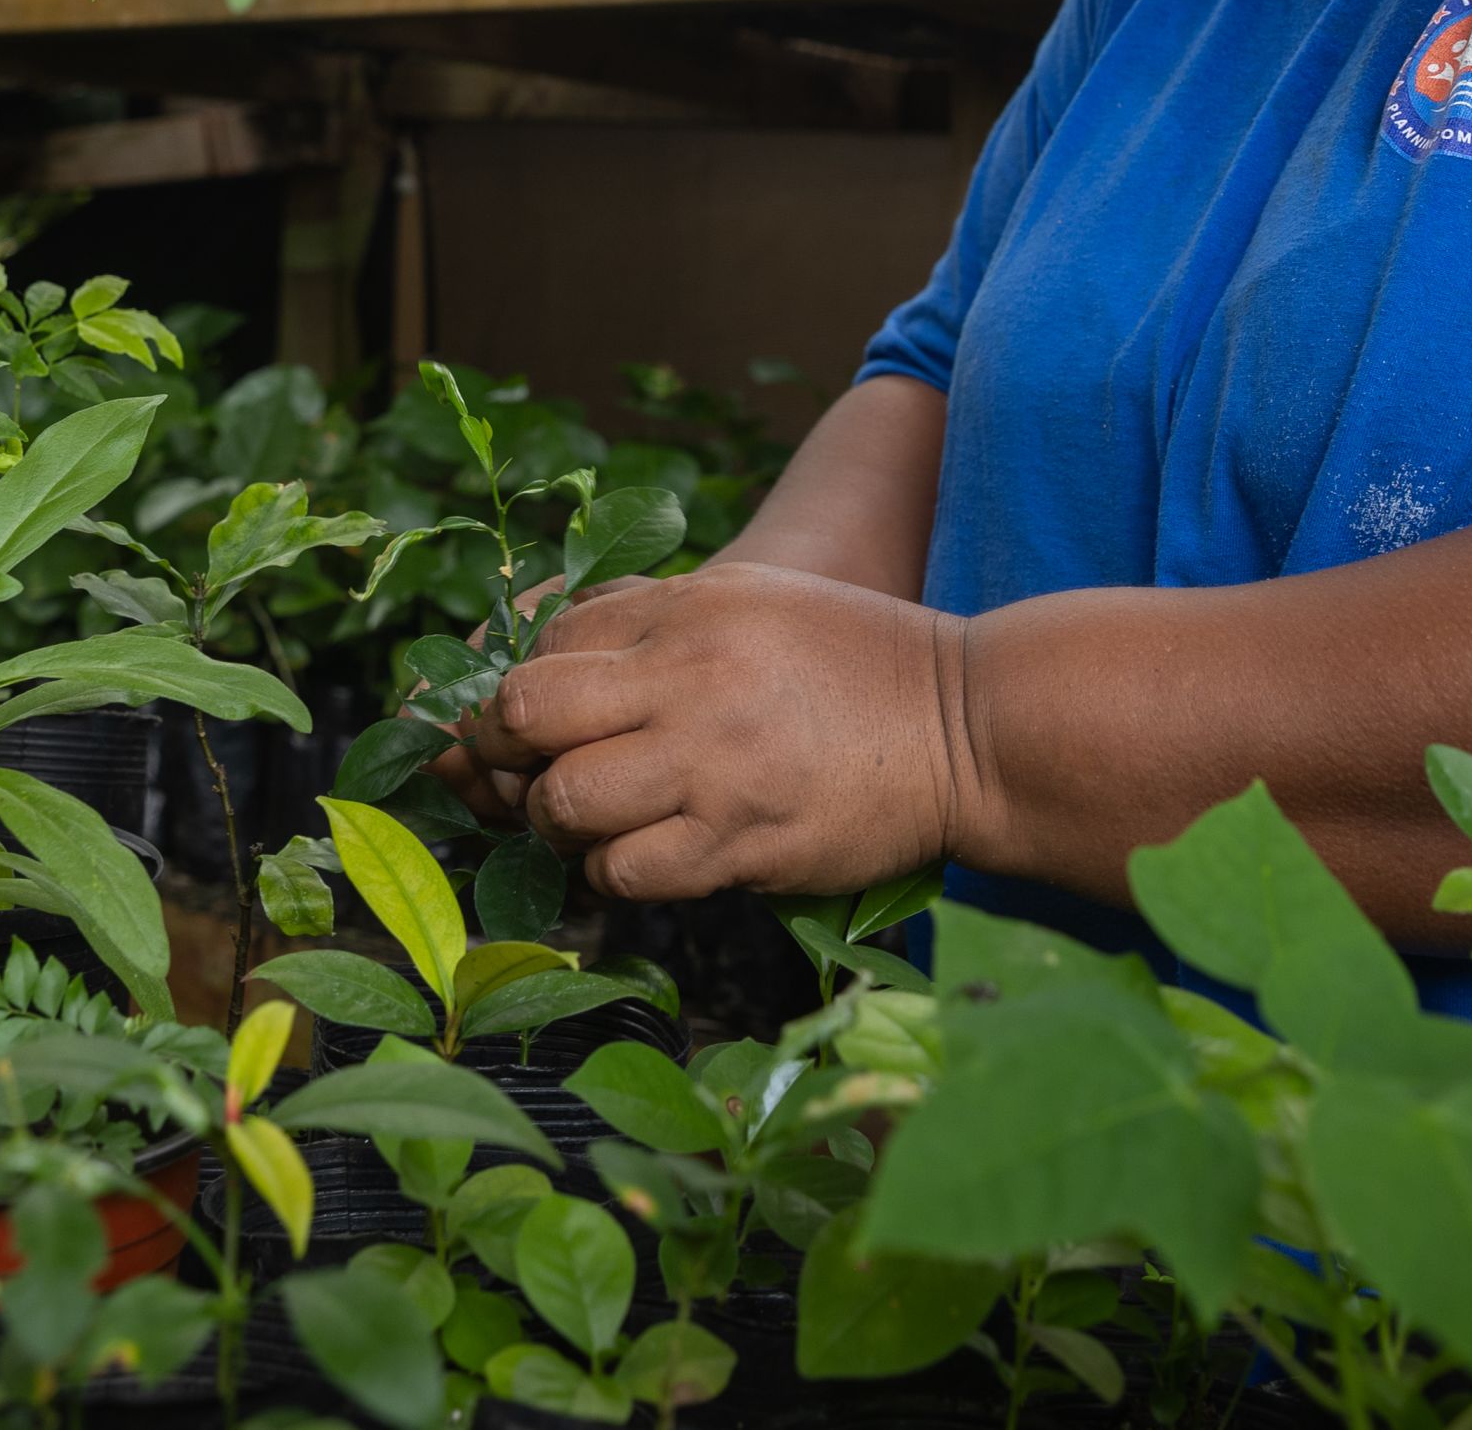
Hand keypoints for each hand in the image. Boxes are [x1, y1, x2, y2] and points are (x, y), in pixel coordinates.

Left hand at [462, 563, 976, 903]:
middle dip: (506, 750)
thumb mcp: (752, 599)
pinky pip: (625, 871)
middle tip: (529, 770)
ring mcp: (714, 768)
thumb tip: (547, 653)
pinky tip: (647, 852)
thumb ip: (654, 615)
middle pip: (529, 714)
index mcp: (691, 610)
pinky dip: (616, 870)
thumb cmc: (852, 659)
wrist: (966, 727)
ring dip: (559, 820)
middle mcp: (690, 681)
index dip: (519, 684)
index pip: (548, 641)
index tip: (531, 719)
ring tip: (591, 819)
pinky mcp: (741, 844)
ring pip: (564, 803)